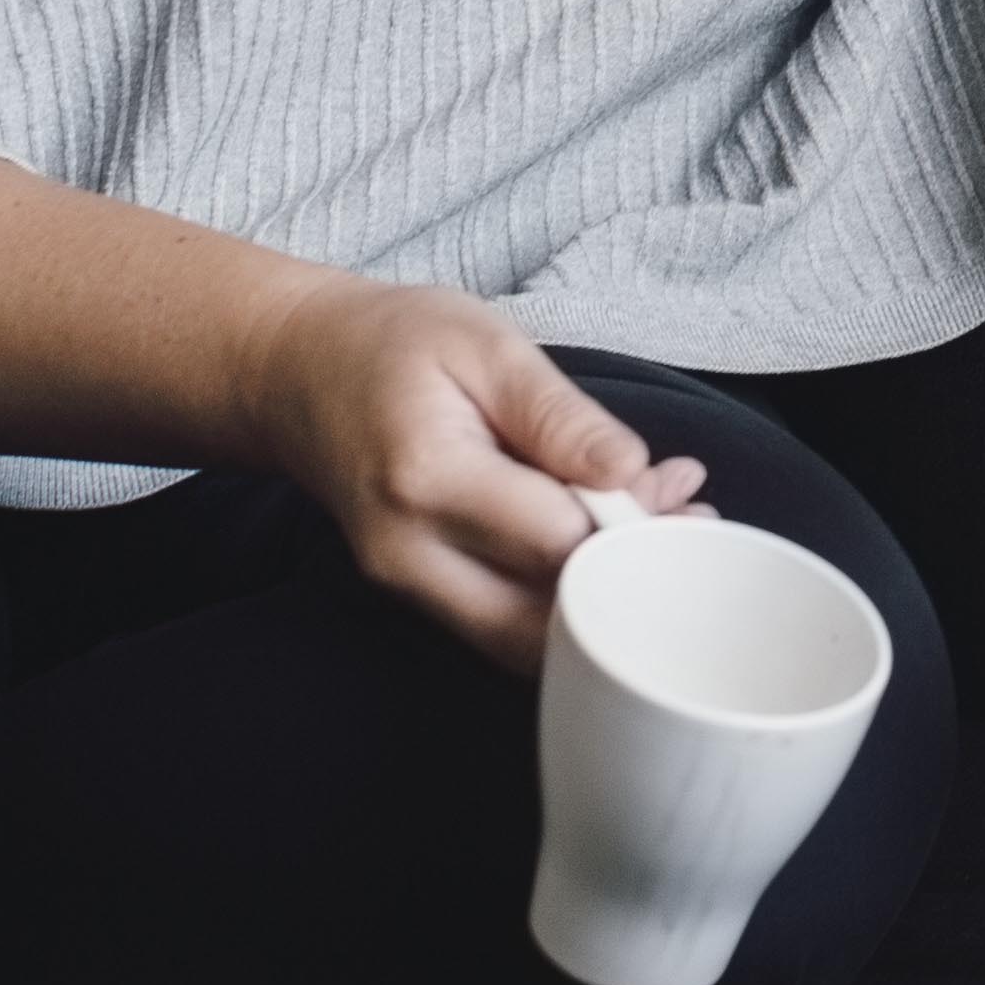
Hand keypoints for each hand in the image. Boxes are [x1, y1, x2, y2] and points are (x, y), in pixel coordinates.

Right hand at [233, 275, 704, 672]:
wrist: (297, 372)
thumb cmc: (395, 344)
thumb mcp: (488, 345)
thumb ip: (560, 416)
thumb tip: (630, 473)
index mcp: (428, 478)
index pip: (556, 540)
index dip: (631, 528)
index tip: (678, 492)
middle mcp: (409, 552)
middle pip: (543, 618)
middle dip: (629, 581)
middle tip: (688, 522)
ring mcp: (405, 585)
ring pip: (525, 641)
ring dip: (602, 599)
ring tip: (659, 527)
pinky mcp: (416, 595)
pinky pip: (502, 625)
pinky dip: (564, 599)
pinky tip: (606, 542)